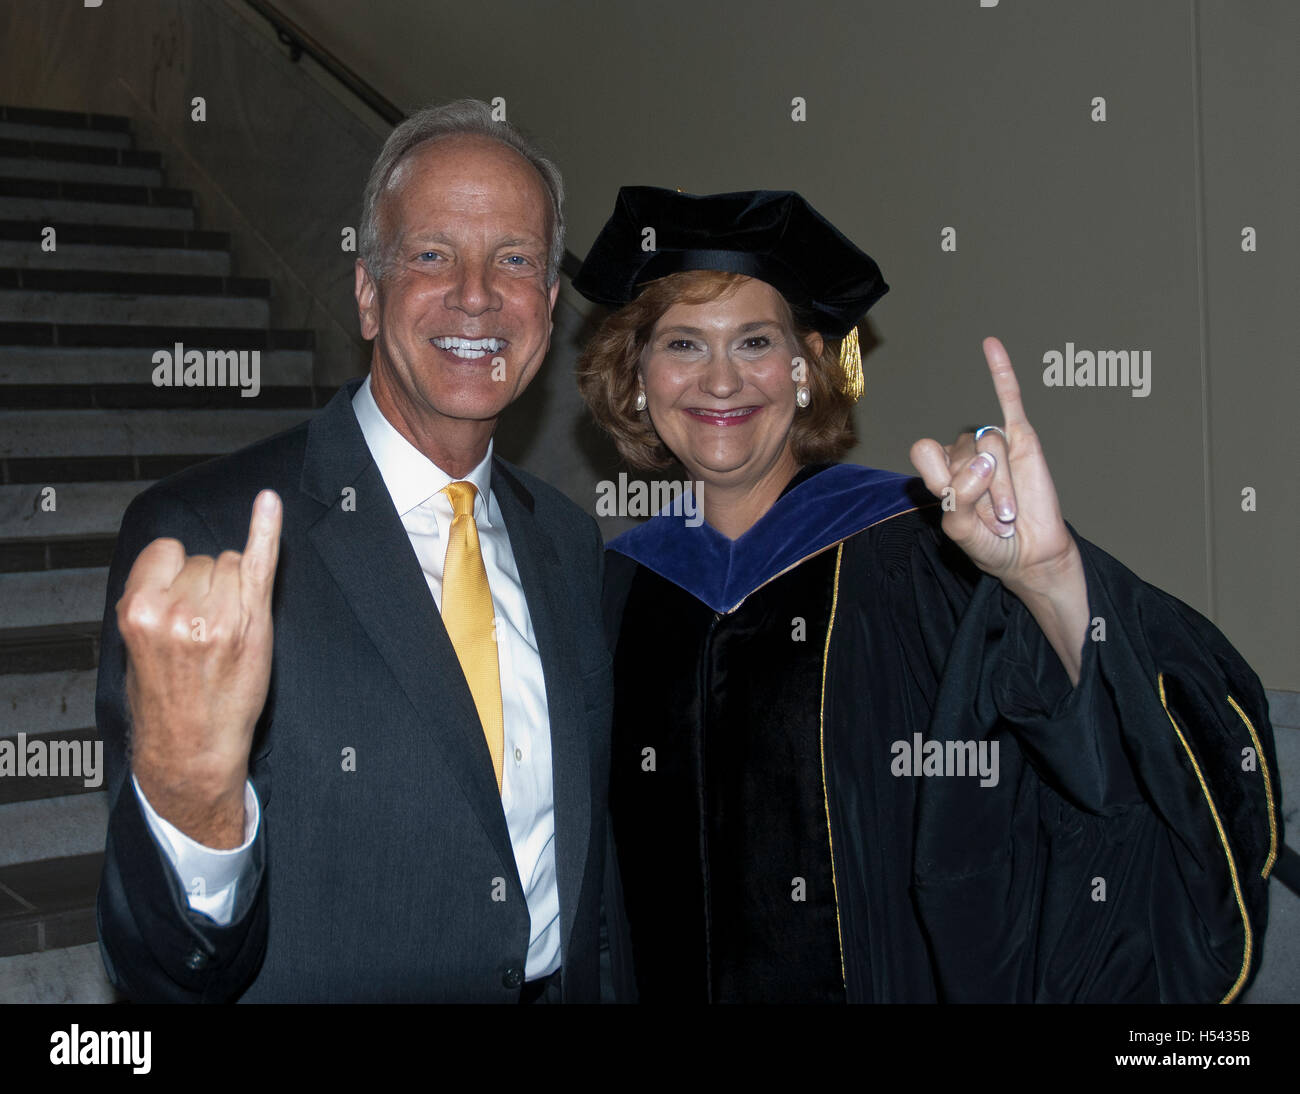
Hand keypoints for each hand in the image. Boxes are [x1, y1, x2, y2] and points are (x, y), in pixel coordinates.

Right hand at [117, 490, 281, 846]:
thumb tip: (170, 562)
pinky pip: (260, 562)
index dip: (178, 574)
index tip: (182, 600)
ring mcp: (219, 615)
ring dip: (232, 588)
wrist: (194, 747)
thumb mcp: (136, 646)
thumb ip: (151, 600)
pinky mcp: (252, 623)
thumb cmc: (167, 700)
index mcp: (139, 610)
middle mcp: (178, 609)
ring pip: (231, 563)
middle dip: (206, 585)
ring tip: (223, 633)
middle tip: (204, 631)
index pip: (167, 552)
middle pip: (203, 559)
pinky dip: (266, 529)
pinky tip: (269, 503)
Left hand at [909, 337, 1079, 596]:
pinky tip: (991, 346)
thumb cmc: (990, 543)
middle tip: (992, 518)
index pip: (925, 451)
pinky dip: (1002, 372)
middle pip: (959, 452)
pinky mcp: (1023, 440)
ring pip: (988, 445)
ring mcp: (993, 445)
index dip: (939, 476)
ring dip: (1001, 487)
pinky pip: (1011, 400)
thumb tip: (984, 462)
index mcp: (941, 470)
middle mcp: (963, 453)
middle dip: (978, 491)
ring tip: (1009, 512)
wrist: (1028, 554)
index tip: (953, 501)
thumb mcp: (960, 529)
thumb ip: (960, 498)